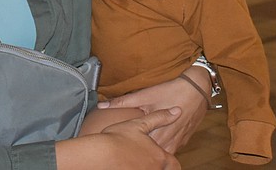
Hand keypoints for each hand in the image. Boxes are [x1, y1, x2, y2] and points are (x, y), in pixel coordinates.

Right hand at [57, 109, 182, 169]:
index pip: (174, 164)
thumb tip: (176, 110)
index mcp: (160, 156)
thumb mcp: (139, 123)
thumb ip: (159, 117)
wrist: (99, 154)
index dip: (170, 162)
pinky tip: (128, 164)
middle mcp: (155, 169)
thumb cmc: (117, 138)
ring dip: (146, 166)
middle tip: (147, 158)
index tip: (165, 158)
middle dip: (157, 164)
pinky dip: (136, 168)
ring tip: (136, 160)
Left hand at [98, 68, 208, 151]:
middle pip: (152, 156)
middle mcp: (169, 141)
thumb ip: (122, 102)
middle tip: (126, 152)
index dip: (130, 151)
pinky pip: (172, 150)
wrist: (198, 88)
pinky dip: (163, 149)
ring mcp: (178, 142)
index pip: (141, 151)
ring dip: (153, 153)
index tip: (120, 150)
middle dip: (141, 154)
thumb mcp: (145, 95)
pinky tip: (157, 146)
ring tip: (139, 151)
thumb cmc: (171, 91)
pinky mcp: (184, 140)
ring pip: (163, 155)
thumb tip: (102, 105)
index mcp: (158, 133)